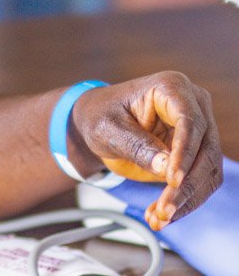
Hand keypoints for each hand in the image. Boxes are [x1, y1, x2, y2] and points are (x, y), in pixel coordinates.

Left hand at [70, 72, 221, 229]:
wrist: (96, 122)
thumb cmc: (98, 115)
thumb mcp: (107, 128)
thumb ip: (136, 145)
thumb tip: (167, 167)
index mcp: (171, 87)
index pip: (189, 122)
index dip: (184, 152)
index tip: (173, 180)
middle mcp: (193, 105)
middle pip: (205, 150)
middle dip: (186, 185)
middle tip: (164, 210)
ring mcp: (200, 129)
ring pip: (208, 170)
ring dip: (187, 199)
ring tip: (160, 217)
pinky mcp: (197, 152)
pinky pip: (201, 181)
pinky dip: (185, 201)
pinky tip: (163, 214)